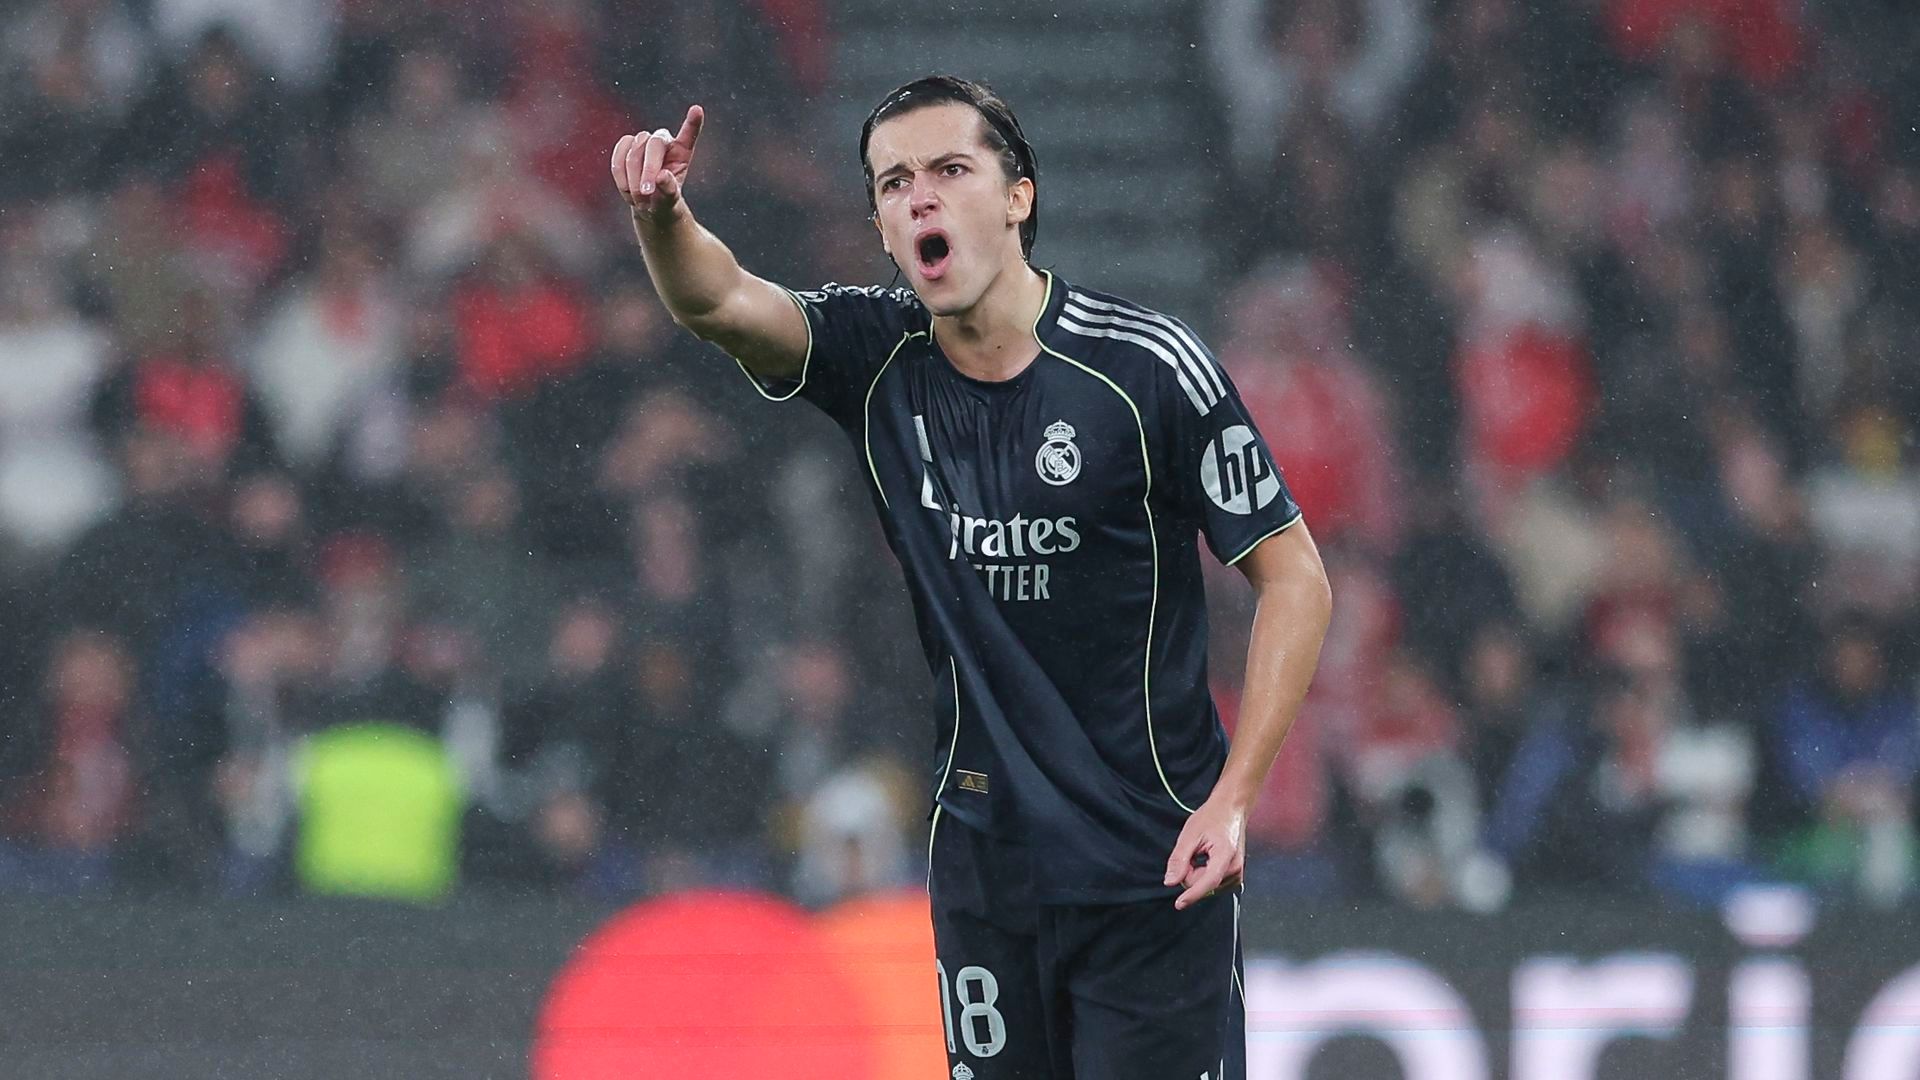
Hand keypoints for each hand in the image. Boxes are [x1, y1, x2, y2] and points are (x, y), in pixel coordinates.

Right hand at [612, 106, 704, 222]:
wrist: (647, 204)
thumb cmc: (663, 201)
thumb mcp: (671, 201)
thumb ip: (669, 190)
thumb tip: (661, 176)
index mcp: (682, 152)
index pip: (689, 135)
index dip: (692, 122)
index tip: (697, 110)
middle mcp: (663, 141)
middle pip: (653, 144)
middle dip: (648, 169)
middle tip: (645, 192)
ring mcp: (643, 142)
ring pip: (633, 151)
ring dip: (633, 177)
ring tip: (639, 197)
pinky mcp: (626, 146)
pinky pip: (618, 156)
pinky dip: (620, 175)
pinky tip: (627, 187)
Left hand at [1164, 795, 1247, 909]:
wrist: (1231, 809)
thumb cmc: (1213, 817)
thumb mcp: (1190, 834)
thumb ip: (1179, 859)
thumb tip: (1171, 881)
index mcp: (1226, 857)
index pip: (1207, 882)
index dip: (1192, 894)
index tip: (1179, 904)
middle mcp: (1235, 868)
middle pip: (1202, 884)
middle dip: (1190, 872)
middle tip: (1192, 852)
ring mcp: (1237, 872)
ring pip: (1206, 885)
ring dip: (1197, 873)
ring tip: (1202, 853)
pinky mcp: (1235, 874)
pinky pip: (1212, 882)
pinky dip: (1204, 873)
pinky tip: (1207, 858)